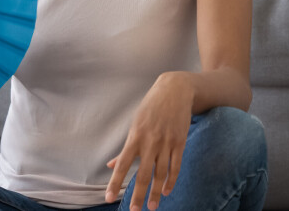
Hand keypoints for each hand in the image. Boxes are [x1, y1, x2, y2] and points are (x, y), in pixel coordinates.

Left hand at [104, 73, 193, 210]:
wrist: (175, 91)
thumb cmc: (151, 107)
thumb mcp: (135, 123)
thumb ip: (125, 148)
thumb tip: (110, 165)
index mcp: (135, 136)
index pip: (122, 164)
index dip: (115, 182)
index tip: (108, 197)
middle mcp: (150, 142)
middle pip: (143, 174)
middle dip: (137, 194)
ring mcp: (166, 143)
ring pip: (160, 174)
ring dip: (156, 193)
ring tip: (151, 207)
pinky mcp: (180, 142)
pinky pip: (176, 166)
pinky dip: (171, 180)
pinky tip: (167, 191)